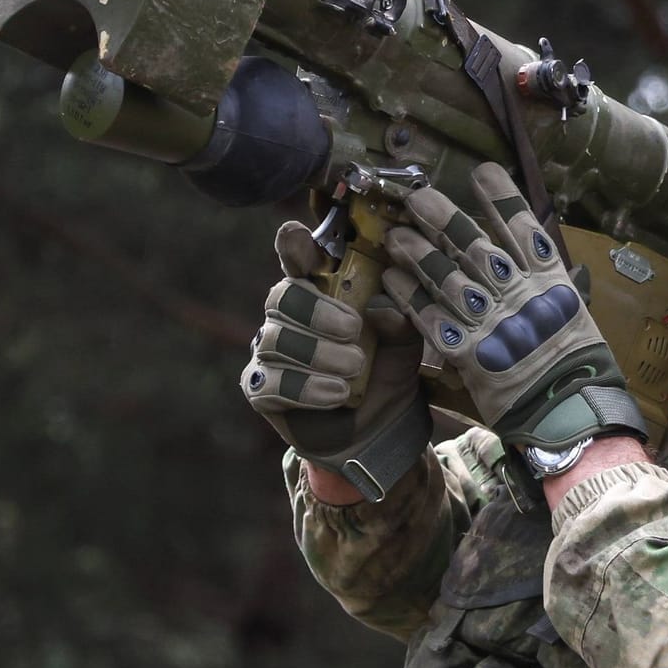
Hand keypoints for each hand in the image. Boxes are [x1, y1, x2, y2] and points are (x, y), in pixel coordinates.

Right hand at [240, 221, 432, 501]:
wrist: (381, 430)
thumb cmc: (388, 373)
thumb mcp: (405, 343)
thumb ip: (399, 320)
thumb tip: (382, 310)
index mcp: (319, 292)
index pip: (298, 258)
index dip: (295, 245)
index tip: (299, 237)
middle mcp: (287, 316)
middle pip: (282, 296)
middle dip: (317, 310)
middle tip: (353, 329)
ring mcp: (269, 353)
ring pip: (276, 339)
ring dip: (318, 354)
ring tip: (354, 370)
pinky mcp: (261, 389)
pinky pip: (272, 382)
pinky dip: (307, 387)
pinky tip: (337, 394)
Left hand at [380, 163, 644, 450]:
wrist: (568, 412)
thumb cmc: (576, 365)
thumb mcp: (575, 316)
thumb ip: (553, 284)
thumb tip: (540, 255)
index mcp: (550, 283)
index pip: (525, 230)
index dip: (504, 199)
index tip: (482, 171)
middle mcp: (519, 296)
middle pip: (476, 247)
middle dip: (444, 220)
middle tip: (417, 196)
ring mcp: (493, 324)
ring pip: (449, 279)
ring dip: (419, 255)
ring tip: (395, 235)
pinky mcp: (470, 353)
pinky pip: (434, 319)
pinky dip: (411, 298)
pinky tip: (392, 279)